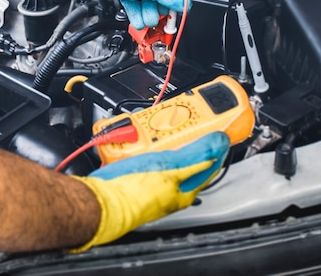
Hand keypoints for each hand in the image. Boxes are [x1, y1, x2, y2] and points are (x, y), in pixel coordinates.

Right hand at [69, 132, 229, 251]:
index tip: (217, 129)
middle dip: (185, 137)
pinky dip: (143, 143)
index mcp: (184, 188)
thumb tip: (219, 142)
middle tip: (182, 121)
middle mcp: (169, 187)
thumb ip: (197, 154)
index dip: (216, 145)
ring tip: (157, 126)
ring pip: (162, 153)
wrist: (101, 199)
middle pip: (184, 156)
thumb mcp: (171, 166)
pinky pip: (143, 154)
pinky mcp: (132, 175)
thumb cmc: (134, 190)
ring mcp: (150, 181)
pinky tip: (137, 138)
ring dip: (162, 138)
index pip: (209, 164)